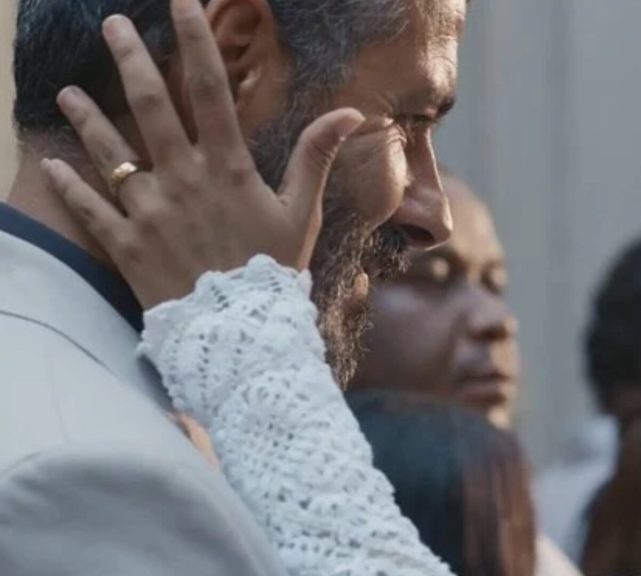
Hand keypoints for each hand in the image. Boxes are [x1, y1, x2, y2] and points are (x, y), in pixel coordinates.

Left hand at [41, 0, 363, 308]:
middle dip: (130, 58)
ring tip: (68, 91)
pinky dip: (68, 187)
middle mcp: (181, 180)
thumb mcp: (302, 212)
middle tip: (112, 25)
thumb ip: (316, 157)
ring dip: (86, 117)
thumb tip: (351, 112)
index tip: (182, 3)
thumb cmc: (274, 270)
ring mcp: (148, 211)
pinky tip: (50, 167)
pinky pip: (90, 209)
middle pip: (150, 105)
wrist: (241, 333)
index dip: (196, 40)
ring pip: (109, 153)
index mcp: (226, 168)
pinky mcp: (125, 245)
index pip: (210, 90)